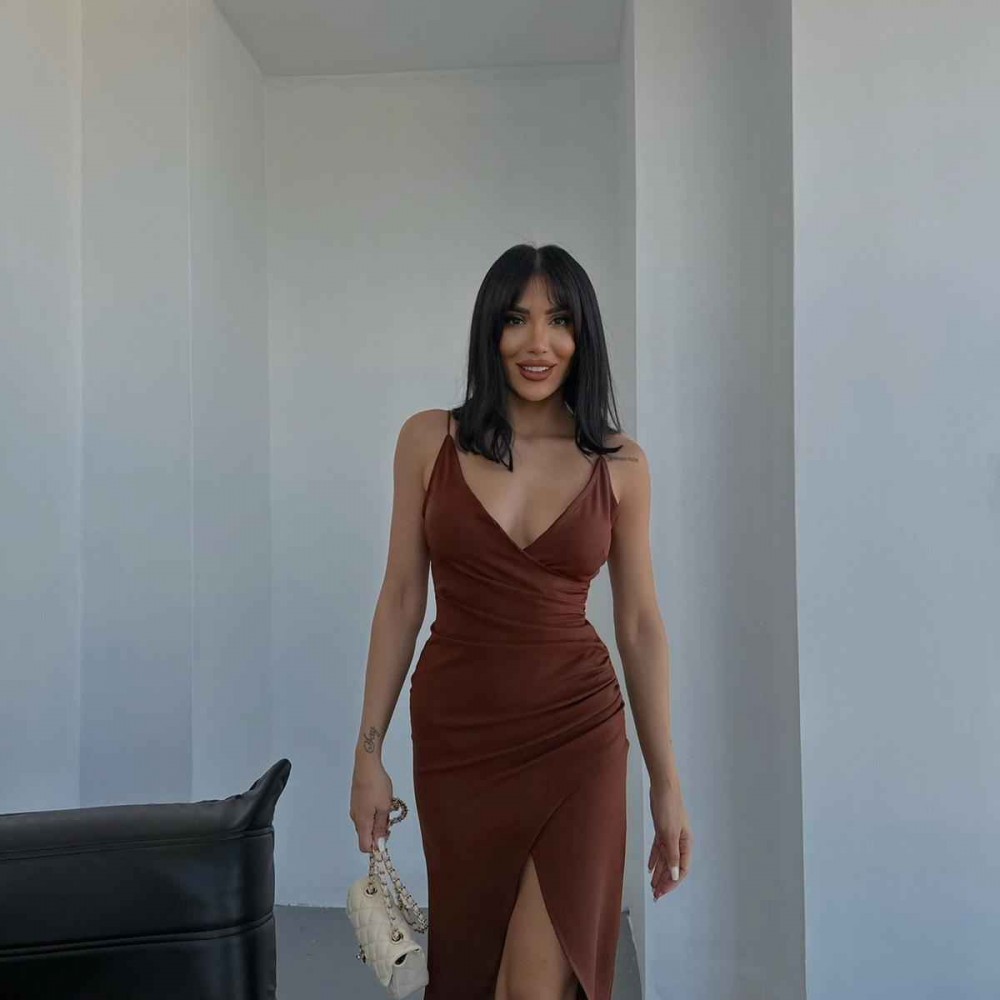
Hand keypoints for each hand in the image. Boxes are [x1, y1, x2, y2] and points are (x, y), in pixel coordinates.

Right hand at [349, 755, 393, 852]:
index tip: (387, 835)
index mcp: (361, 822)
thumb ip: (381, 828)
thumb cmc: (377, 785)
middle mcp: (355, 818)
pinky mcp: (356, 800)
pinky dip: (374, 812)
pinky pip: (365, 813)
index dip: (376, 847)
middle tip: (390, 818)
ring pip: (367, 823)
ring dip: (378, 820)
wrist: (367, 764)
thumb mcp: (384, 808)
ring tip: (387, 806)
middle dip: (379, 832)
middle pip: (366, 835)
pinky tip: (382, 800)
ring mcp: (355, 808)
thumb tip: (379, 846)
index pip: (364, 847)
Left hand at [647, 779, 690, 899]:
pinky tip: (650, 868)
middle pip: (673, 866)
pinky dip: (655, 859)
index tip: (663, 891)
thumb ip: (672, 855)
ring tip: (653, 885)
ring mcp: (671, 836)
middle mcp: (680, 842)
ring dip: (659, 873)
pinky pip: (659, 849)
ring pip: (666, 859)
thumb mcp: (670, 833)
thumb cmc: (669, 807)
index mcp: (686, 843)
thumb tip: (675, 875)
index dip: (673, 882)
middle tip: (656, 894)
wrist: (662, 787)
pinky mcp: (662, 830)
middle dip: (665, 881)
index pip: (682, 869)